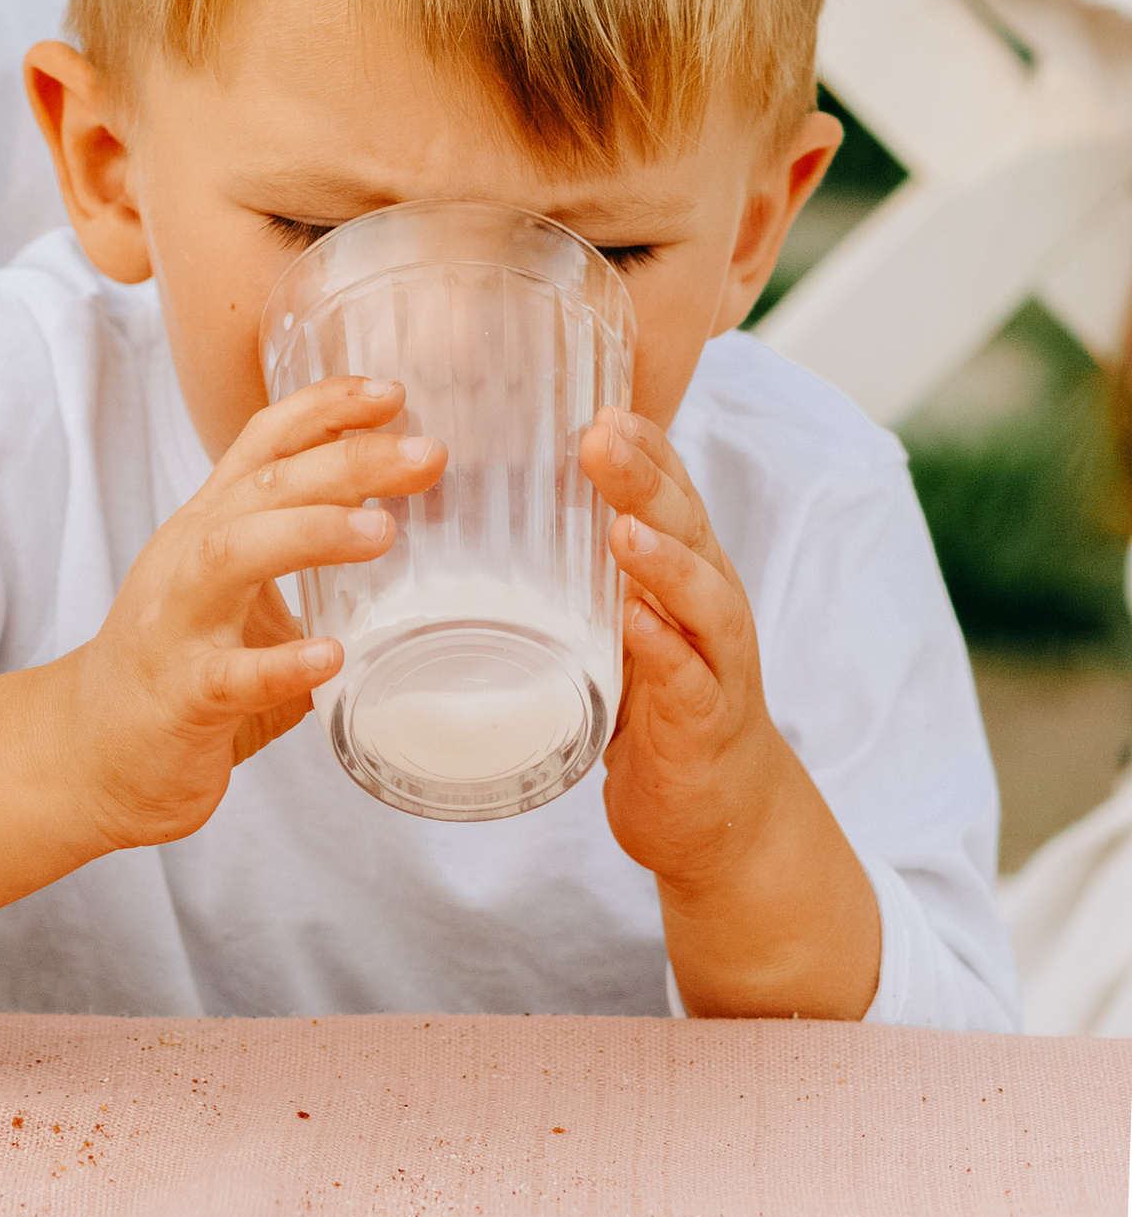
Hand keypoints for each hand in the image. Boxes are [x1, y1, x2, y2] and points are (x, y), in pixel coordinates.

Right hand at [61, 378, 445, 852]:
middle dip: (347, 461)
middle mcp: (189, 556)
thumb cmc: (177, 664)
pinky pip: (231, 674)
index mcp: (208, 523)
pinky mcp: (182, 694)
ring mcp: (179, 622)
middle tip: (425, 454)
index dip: (324, 408)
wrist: (93, 750)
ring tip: (382, 532)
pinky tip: (329, 657)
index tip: (392, 391)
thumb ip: (296, 557)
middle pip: (264, 485)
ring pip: (235, 554)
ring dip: (311, 533)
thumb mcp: (232, 587)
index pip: (262, 443)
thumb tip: (405, 534)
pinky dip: (281, 662)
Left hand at [582, 408, 785, 878]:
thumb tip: (495, 505)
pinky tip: (638, 626)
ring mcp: (715, 663)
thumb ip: (582, 567)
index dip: (643, 446)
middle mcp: (710, 603)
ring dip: (664, 560)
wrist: (721, 813)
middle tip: (600, 438)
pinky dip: (665, 651)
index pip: (671, 492)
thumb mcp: (619, 621)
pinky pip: (689, 680)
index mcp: (686, 570)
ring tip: (624, 526)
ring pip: (702, 599)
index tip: (602, 402)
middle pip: (685, 527)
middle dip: (645, 479)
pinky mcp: (705, 721)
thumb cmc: (657, 701)